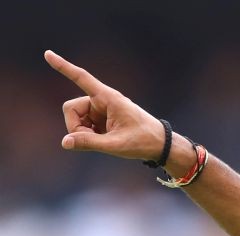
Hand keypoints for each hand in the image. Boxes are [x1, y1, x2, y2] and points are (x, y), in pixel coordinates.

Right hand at [45, 50, 164, 160]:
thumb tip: (65, 142)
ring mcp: (100, 109)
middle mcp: (101, 100)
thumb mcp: (116, 145)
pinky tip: (103, 140)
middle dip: (75, 126)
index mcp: (108, 98)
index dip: (63, 67)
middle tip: (91, 140)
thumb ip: (90, 143)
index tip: (47, 54)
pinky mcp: (100, 118)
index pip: (82, 78)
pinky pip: (82, 126)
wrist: (159, 144)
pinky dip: (87, 135)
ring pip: (75, 118)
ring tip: (103, 141)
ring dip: (82, 132)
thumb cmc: (143, 141)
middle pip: (70, 108)